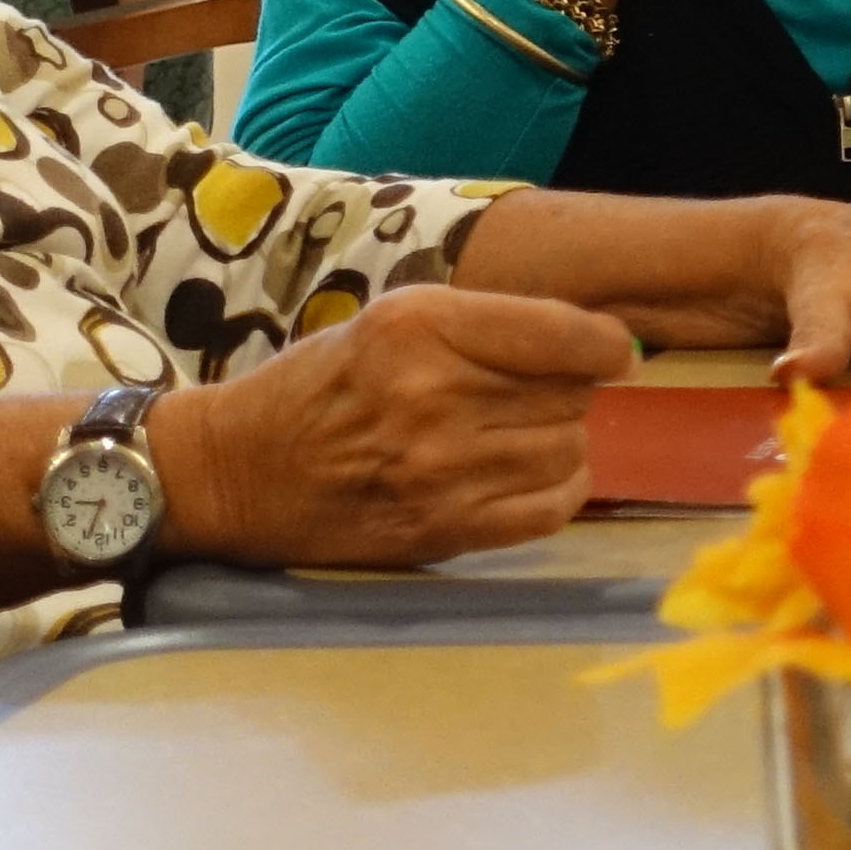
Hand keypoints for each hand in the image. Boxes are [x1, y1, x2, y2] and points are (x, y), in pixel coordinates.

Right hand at [152, 283, 632, 569]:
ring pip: (568, 451)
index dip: (606, 346)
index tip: (613, 353)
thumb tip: (598, 346)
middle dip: (568, 392)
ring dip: (560, 442)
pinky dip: (558, 492)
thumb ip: (485, 326)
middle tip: (528, 395)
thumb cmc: (320, 385)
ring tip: (516, 435)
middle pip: (571, 395)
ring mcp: (438, 470)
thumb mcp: (392, 320)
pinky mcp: (441, 529)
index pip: (565, 334)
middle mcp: (433, 396)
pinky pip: (550, 510)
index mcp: (419, 327)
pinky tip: (528, 476)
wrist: (237, 471)